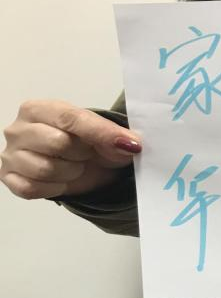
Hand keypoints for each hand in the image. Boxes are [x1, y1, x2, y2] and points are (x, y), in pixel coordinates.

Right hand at [1, 100, 141, 198]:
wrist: (80, 168)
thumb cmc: (88, 145)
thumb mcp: (106, 136)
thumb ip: (116, 135)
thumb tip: (131, 144)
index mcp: (39, 109)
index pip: (70, 117)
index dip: (101, 132)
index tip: (130, 144)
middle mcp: (18, 129)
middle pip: (58, 143)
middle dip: (81, 154)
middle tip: (86, 155)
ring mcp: (10, 155)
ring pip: (46, 169)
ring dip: (70, 173)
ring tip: (74, 167)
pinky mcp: (8, 179)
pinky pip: (32, 189)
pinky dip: (54, 188)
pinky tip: (60, 181)